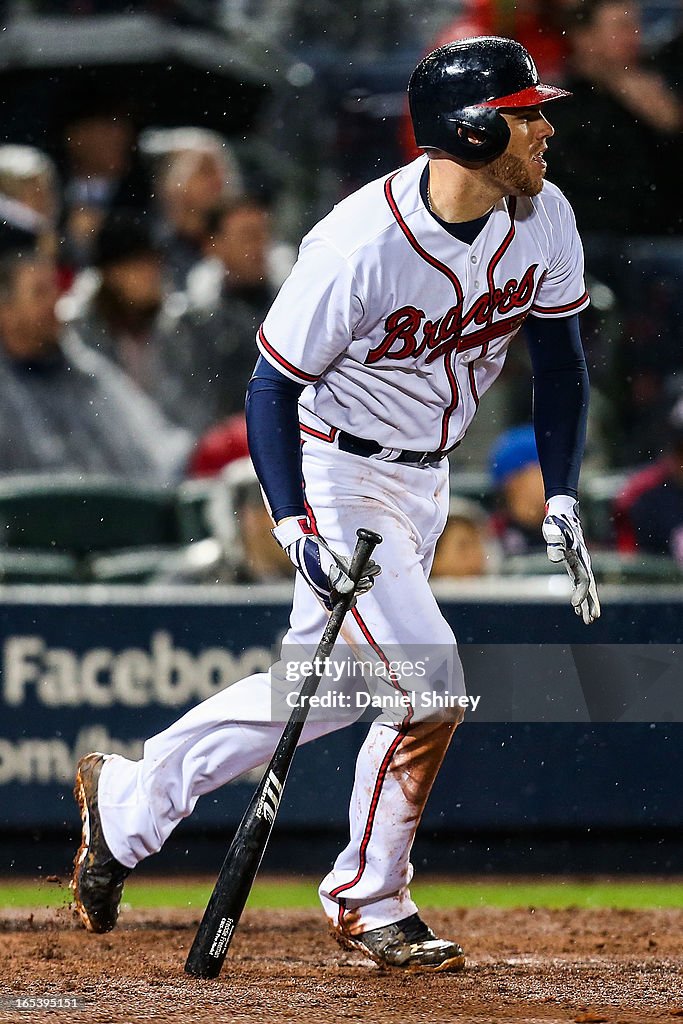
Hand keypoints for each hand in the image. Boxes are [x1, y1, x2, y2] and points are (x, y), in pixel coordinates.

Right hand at [272, 516, 380, 609]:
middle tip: (373, 572)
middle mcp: (334, 587)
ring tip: (375, 567)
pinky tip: (371, 562)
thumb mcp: (324, 568)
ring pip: (357, 578)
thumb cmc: (310, 557)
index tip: (364, 584)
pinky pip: (354, 569)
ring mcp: (338, 577)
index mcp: (328, 594)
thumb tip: (351, 589)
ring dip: (367, 573)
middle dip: (365, 581)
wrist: (302, 542)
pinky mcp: (340, 566)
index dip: (357, 595)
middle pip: (355, 590)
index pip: (346, 603)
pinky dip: (363, 566)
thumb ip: (338, 579)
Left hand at [542, 495, 600, 624]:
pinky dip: (580, 594)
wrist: (563, 512)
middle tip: (591, 619)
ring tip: (588, 619)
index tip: (575, 606)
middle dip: (591, 603)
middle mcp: (583, 562)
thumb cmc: (557, 522)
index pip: (584, 580)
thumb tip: (553, 558)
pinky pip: (580, 582)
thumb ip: (554, 544)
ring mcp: (580, 563)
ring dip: (588, 603)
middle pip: (590, 587)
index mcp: (580, 557)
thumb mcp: (553, 532)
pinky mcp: (574, 563)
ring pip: (587, 587)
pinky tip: (577, 607)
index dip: (581, 593)